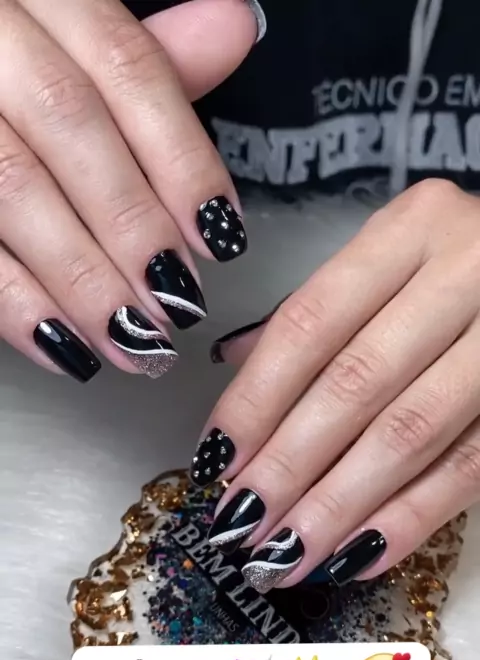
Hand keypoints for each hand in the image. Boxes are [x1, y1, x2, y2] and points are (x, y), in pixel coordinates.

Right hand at [0, 0, 255, 381]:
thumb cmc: (10, 80)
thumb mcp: (71, 49)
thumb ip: (145, 58)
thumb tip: (233, 29)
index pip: (125, 63)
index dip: (181, 156)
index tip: (221, 237)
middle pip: (68, 122)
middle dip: (134, 224)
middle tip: (178, 305)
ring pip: (13, 184)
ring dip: (83, 276)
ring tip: (136, 343)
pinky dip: (15, 302)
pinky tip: (65, 345)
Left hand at [192, 179, 479, 592]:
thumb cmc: (462, 265)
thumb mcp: (395, 257)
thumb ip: (320, 309)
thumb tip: (230, 366)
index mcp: (412, 230)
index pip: (310, 323)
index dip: (255, 399)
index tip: (215, 460)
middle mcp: (465, 272)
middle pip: (354, 384)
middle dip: (288, 466)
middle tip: (239, 526)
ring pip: (409, 433)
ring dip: (337, 505)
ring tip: (284, 556)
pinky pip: (470, 469)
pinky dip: (410, 518)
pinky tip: (357, 556)